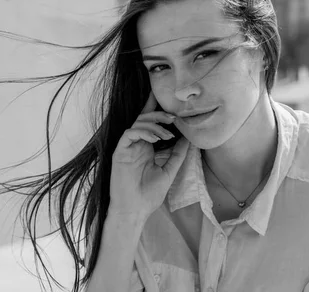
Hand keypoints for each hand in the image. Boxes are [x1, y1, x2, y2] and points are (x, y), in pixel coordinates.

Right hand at [109, 92, 190, 218]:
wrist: (135, 210)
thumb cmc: (149, 195)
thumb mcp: (168, 171)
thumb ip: (177, 155)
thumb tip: (188, 139)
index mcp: (146, 147)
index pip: (150, 123)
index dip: (155, 108)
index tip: (165, 97)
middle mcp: (136, 144)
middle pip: (145, 119)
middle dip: (160, 115)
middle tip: (174, 118)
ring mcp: (127, 147)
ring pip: (138, 123)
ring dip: (155, 125)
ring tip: (167, 134)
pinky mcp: (120, 151)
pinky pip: (130, 133)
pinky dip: (143, 132)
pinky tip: (155, 139)